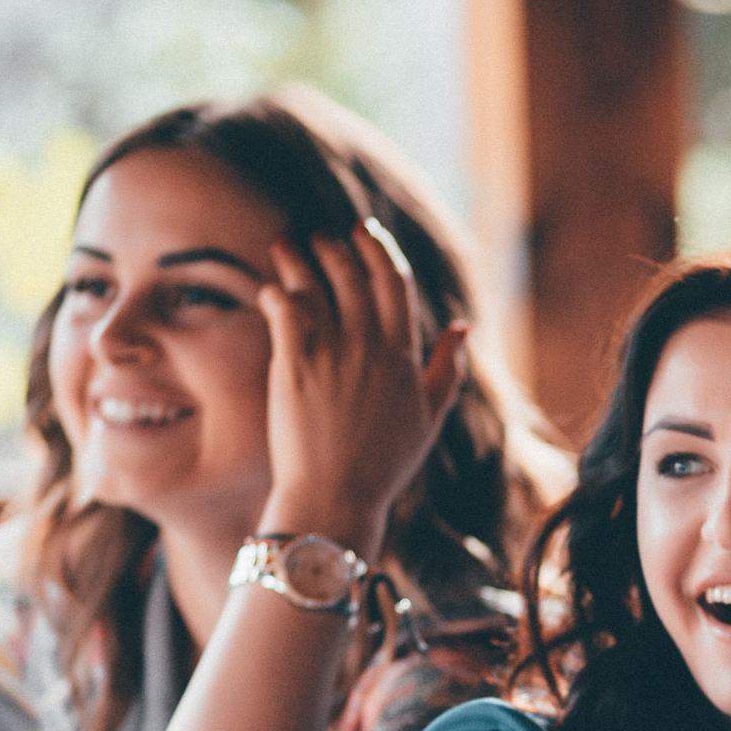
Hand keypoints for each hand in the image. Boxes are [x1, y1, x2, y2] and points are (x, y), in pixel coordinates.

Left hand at [255, 218, 468, 554]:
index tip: (362, 232)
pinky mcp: (294, 365)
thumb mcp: (429, 418)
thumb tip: (462, 327)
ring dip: (299, 257)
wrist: (336, 497)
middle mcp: (369, 345)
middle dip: (335, 246)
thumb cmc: (383, 464)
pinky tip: (268, 288)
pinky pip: (284, 309)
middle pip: (352, 273)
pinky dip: (275, 291)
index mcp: (402, 354)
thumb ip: (446, 369)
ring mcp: (332, 353)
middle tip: (319, 236)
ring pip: (316, 284)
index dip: (377, 250)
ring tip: (285, 246)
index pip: (394, 282)